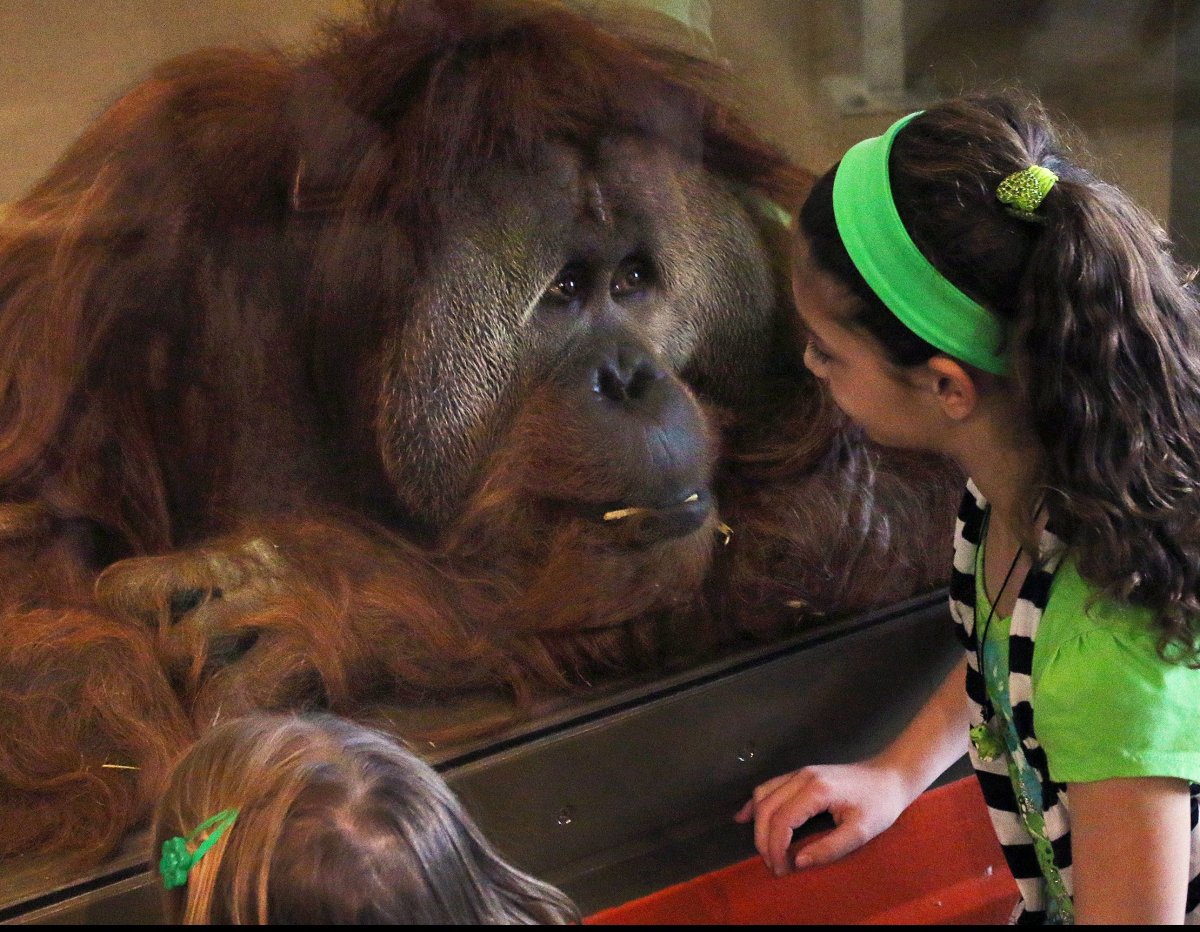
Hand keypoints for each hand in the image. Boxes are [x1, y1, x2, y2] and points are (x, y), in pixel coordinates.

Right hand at [734, 760, 909, 876]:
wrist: (890, 776)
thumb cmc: (879, 804)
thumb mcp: (862, 832)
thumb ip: (830, 848)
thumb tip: (799, 862)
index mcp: (816, 790)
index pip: (782, 820)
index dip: (776, 848)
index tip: (782, 870)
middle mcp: (802, 777)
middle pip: (767, 808)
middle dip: (764, 840)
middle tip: (774, 866)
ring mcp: (799, 772)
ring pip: (763, 795)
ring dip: (758, 824)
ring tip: (766, 850)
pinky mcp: (801, 774)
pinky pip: (769, 787)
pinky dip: (755, 804)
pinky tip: (745, 817)